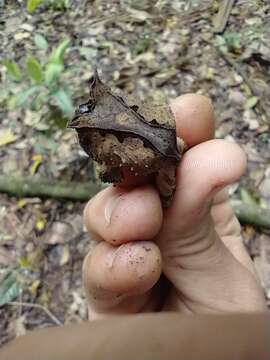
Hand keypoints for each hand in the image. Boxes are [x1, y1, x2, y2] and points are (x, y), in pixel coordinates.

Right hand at [82, 94, 265, 318]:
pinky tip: (139, 263)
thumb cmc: (221, 325)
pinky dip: (115, 260)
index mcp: (195, 208)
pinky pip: (98, 265)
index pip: (185, 156)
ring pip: (105, 212)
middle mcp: (156, 223)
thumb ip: (203, 221)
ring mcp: (125, 252)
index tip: (189, 112)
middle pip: (133, 174)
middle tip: (157, 161)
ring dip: (122, 211)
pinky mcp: (103, 288)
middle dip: (141, 164)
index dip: (184, 128)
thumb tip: (212, 153)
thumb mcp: (224, 273)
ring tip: (144, 220)